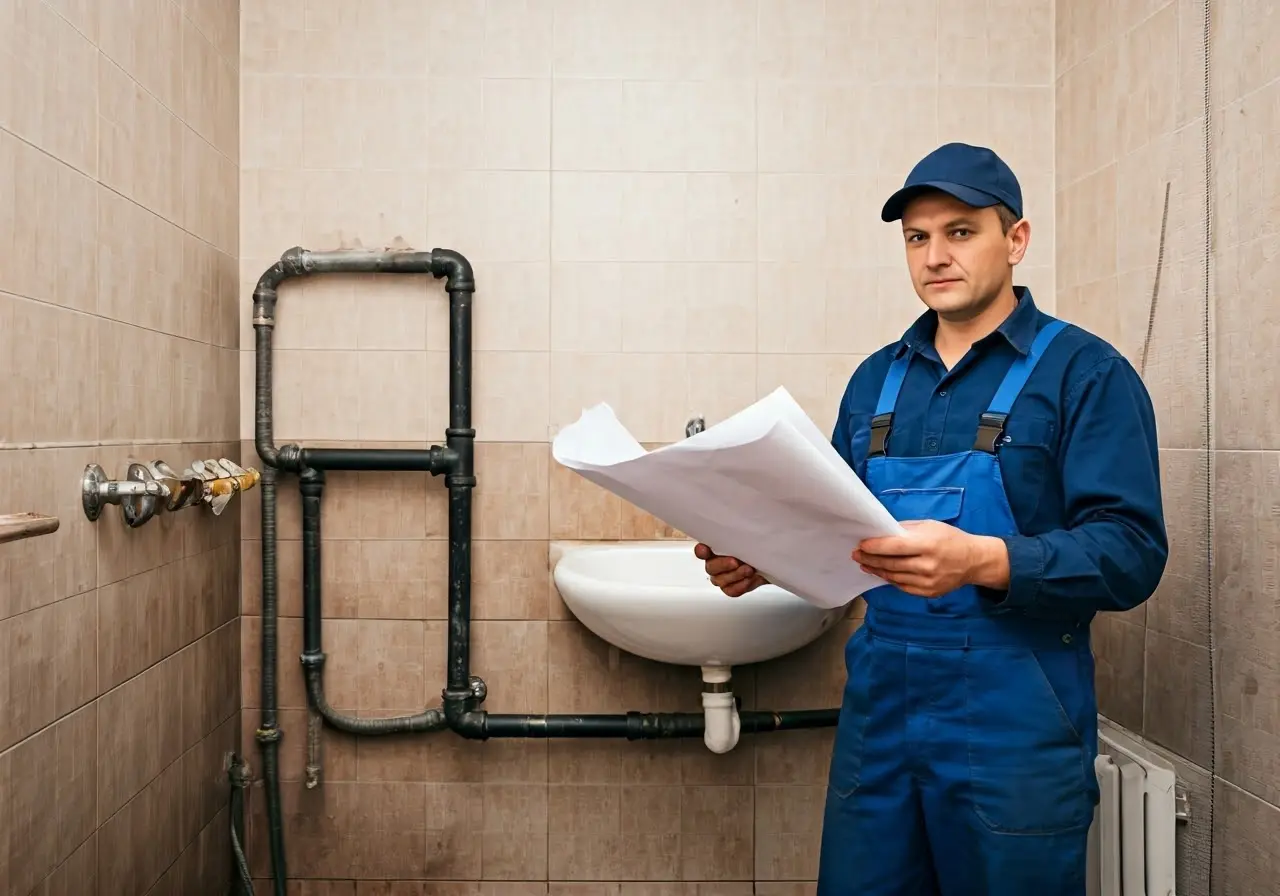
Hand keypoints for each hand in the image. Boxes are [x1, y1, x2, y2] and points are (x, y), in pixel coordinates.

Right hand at [694, 542, 766, 597]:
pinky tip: (749, 579)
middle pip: (710, 567)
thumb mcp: (748, 537)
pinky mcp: (730, 588)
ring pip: (720, 580)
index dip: (701, 551)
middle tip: (735, 561)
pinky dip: (741, 585)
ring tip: (749, 569)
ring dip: (736, 575)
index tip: (705, 550)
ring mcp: (721, 577)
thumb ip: (738, 535)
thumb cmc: (756, 547)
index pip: (701, 549)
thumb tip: (737, 524)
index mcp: (715, 547)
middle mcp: (714, 562)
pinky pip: (731, 590)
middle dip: (723, 564)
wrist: (768, 562)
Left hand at [852, 520, 1009, 597]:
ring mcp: (928, 581)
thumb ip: (905, 529)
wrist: (974, 561)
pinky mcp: (929, 592)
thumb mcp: (929, 526)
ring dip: (876, 570)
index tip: (861, 544)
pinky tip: (881, 572)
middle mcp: (927, 565)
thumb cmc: (950, 539)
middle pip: (891, 564)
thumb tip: (881, 533)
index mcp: (928, 545)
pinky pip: (902, 586)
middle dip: (870, 559)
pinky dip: (890, 579)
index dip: (875, 547)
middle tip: (856, 554)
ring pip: (894, 577)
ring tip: (864, 564)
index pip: (894, 547)